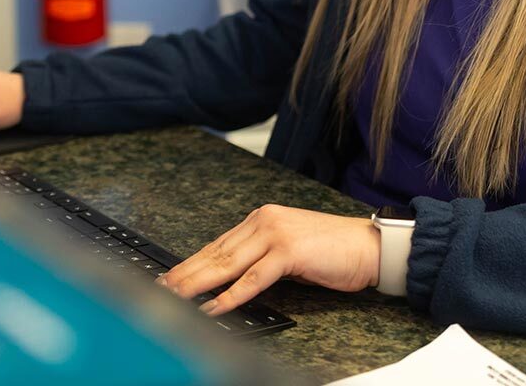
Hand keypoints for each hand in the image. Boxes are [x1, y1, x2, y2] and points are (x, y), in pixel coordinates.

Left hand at [157, 206, 380, 316]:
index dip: (191, 264)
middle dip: (184, 275)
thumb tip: (228, 283)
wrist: (368, 246)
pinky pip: (252, 279)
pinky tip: (212, 308)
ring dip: (197, 285)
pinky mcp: (289, 251)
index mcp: (265, 218)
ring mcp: (277, 233)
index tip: (167, 278)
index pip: (218, 244)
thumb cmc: (334, 252)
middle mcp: (266, 220)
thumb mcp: (290, 251)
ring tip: (174, 300)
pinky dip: (230, 296)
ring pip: (227, 264)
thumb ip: (261, 259)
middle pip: (216, 253)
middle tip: (158, 292)